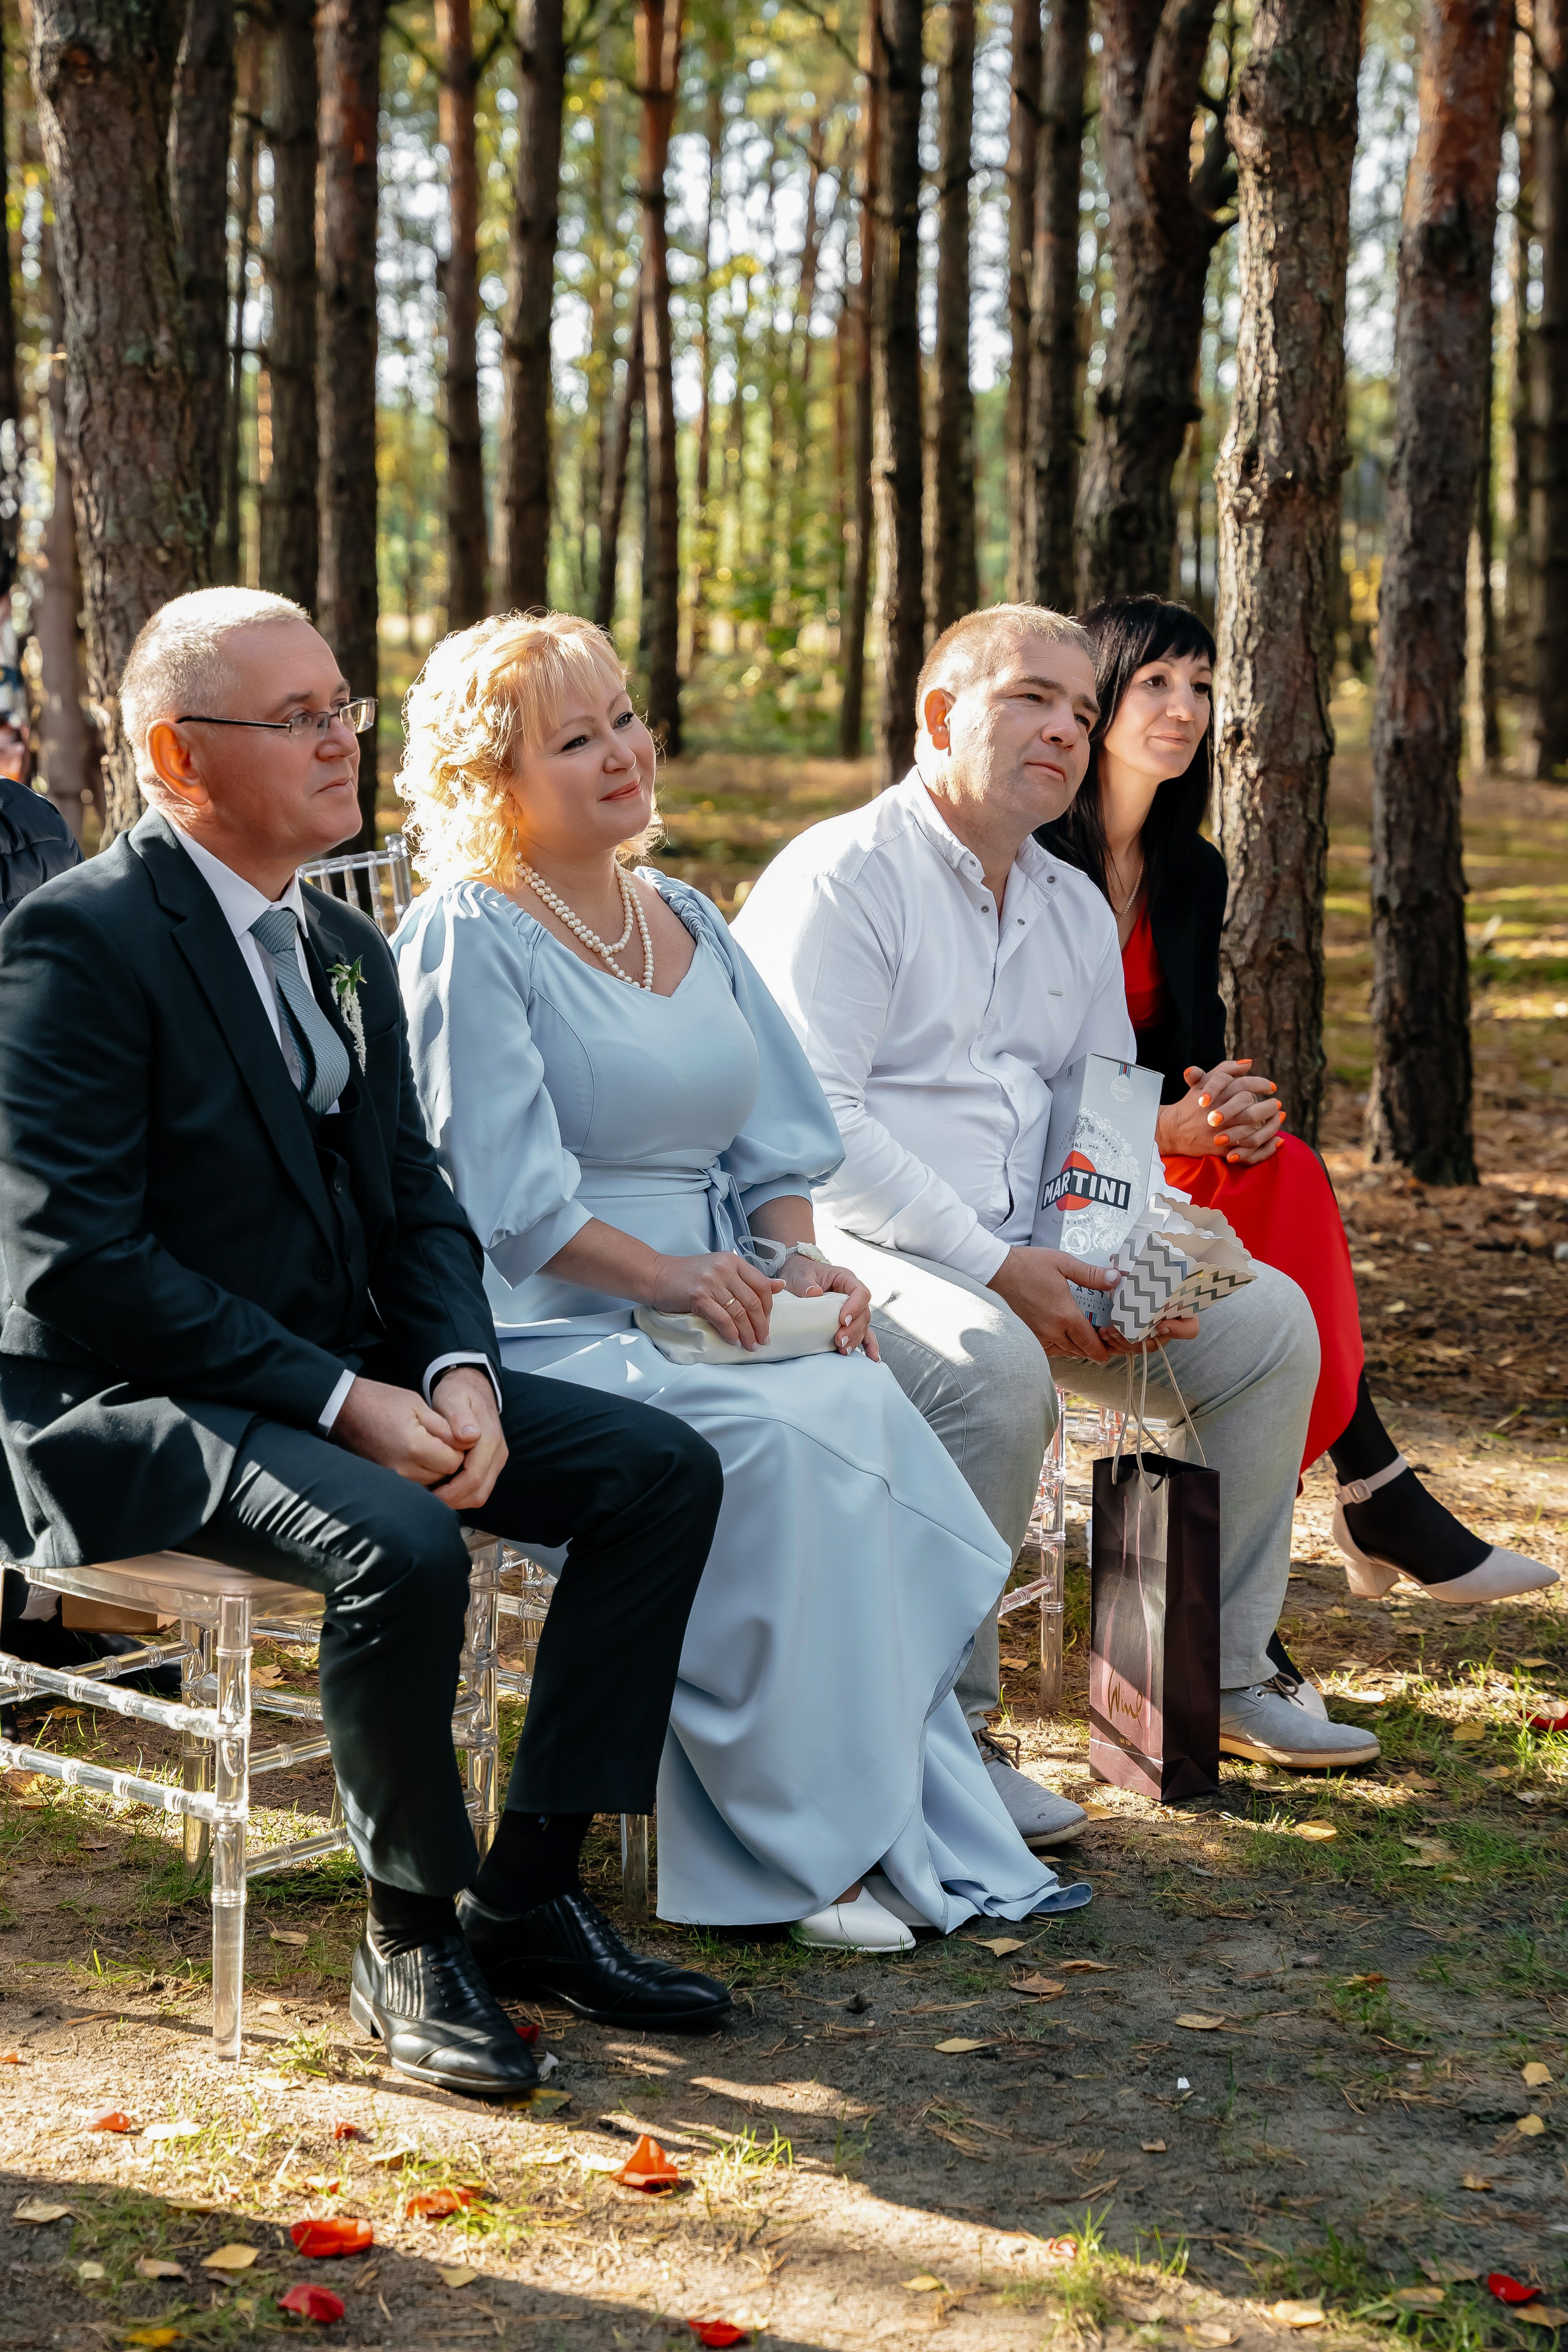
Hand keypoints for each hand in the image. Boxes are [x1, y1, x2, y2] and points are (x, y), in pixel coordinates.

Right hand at [332, 1374, 466, 1488]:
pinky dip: (424, 1475)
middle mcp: (404, 1469)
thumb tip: (470, 1441)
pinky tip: (421, 1457)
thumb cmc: (381, 1402)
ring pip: (432, 1484)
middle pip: (444, 1477)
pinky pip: (417, 1485)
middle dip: (450, 1461)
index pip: (454, 1462)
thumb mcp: (418, 1405)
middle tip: (444, 1440)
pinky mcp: (387, 1481)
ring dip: (438, 1469)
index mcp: (414, 1447)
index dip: (460, 1449)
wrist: (344, 1410)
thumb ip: (446, 1427)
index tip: (454, 1435)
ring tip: (432, 1447)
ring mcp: (394, 1478)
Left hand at [428, 1365, 509, 1510]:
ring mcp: (496, 1459)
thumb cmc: (458, 1393)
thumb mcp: (452, 1397)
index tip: (430, 1493)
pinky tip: (442, 1485)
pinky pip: (479, 1487)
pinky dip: (461, 1493)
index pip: (474, 1477)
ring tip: (433, 1493)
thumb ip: (459, 1416)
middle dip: (453, 1500)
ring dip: (457, 1499)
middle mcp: (498, 1452)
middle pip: (479, 1492)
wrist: (472, 1388)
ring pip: (480, 1494)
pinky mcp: (491, 1463)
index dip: (452, 1491)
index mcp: (489, 1438)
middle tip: (428, 1499)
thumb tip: (470, 1436)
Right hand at [648, 1248, 780, 1348]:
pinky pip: (722, 1319)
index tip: (766, 1323)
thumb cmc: (688, 1275)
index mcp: (733, 1261)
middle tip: (763, 1340)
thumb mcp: (721, 1269)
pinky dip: (730, 1333)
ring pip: (739, 1313)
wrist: (656, 1274)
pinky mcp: (698, 1296)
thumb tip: (779, 1285)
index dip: (768, 1307)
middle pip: (753, 1301)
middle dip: (761, 1325)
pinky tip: (734, 1341)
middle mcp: (725, 1269)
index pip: (761, 1285)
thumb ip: (748, 1278)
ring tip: (750, 1346)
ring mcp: (711, 1282)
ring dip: (747, 1333)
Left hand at [780, 1248, 880, 1360]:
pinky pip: (862, 1334)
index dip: (855, 1307)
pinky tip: (872, 1357)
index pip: (859, 1292)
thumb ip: (806, 1284)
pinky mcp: (847, 1322)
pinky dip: (867, 1346)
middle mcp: (852, 1295)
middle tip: (839, 1340)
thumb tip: (814, 1294)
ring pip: (862, 1326)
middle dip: (853, 1329)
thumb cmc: (800, 1272)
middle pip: (863, 1313)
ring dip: (855, 1339)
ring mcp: (852, 1310)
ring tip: (843, 1350)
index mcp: (845, 1279)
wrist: (795, 1276)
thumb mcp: (800, 1275)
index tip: (842, 1320)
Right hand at [990, 1246, 1199, 1362]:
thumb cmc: (1027, 1265)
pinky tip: (1063, 1337)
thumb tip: (1115, 1278)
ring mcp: (1037, 1337)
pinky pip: (1049, 1350)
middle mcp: (1052, 1332)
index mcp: (1065, 1315)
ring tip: (1085, 1338)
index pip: (1090, 1344)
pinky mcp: (1026, 1336)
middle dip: (1093, 1350)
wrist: (994, 1271)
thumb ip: (1090, 1274)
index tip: (1110, 1351)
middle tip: (1102, 1342)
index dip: (1104, 1352)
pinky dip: (1060, 1347)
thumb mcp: (1062, 1263)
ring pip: (1065, 1352)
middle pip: (1080, 1352)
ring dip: (1076, 1348)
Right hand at [1155, 1058, 1284, 1165]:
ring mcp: (1219, 1131)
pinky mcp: (1220, 1148)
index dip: (1260, 1085)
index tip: (1271, 1087)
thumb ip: (1225, 1070)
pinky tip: (1276, 1139)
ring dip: (1269, 1124)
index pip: (1242, 1085)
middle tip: (1277, 1104)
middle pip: (1249, 1107)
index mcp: (1214, 1094)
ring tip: (1278, 1118)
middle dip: (1267, 1106)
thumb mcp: (1203, 1082)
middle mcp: (1217, 1112)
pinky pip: (1247, 1149)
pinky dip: (1264, 1147)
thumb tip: (1249, 1063)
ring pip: (1251, 1128)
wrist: (1171, 1130)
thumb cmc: (1191, 1104)